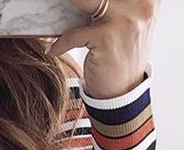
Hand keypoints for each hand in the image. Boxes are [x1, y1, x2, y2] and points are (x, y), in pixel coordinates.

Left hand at [47, 0, 161, 98]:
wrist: (122, 93)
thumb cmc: (120, 56)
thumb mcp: (125, 23)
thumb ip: (113, 6)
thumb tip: (82, 1)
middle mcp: (141, 5)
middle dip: (78, 1)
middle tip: (70, 6)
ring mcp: (125, 20)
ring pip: (85, 1)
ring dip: (67, 8)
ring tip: (55, 10)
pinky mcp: (107, 38)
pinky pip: (74, 34)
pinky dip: (60, 44)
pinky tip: (54, 50)